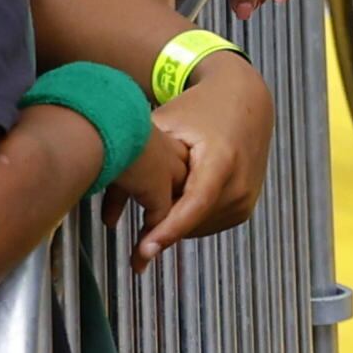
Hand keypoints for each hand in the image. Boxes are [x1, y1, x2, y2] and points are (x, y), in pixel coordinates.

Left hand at [125, 60, 276, 263]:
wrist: (245, 102)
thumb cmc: (200, 109)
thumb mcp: (165, 125)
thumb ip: (138, 163)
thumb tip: (107, 208)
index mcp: (221, 160)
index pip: (193, 204)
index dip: (167, 229)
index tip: (144, 251)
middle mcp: (239, 183)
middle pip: (190, 221)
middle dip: (157, 230)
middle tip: (128, 244)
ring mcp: (245, 198)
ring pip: (196, 228)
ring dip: (171, 223)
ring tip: (151, 209)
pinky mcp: (244, 207)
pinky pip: (207, 224)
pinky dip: (186, 220)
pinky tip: (172, 203)